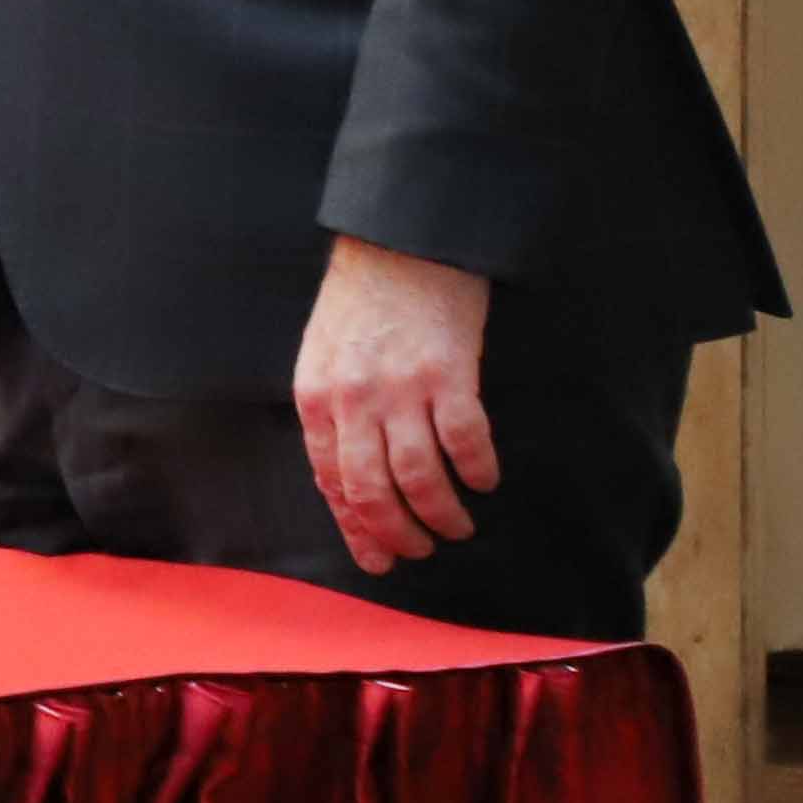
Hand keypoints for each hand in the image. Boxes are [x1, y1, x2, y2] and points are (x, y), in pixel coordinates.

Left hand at [291, 236, 499, 573]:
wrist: (398, 244)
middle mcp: (353, 401)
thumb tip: (347, 479)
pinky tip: (486, 480)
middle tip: (421, 550)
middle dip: (398, 534)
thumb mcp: (323, 359)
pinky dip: (477, 470)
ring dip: (442, 514)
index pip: (332, 483)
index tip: (377, 559)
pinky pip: (465, 441)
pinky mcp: (449, 374)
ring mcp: (400, 389)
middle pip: (373, 491)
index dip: (357, 528)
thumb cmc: (361, 303)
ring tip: (458, 528)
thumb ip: (333, 415)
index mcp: (316, 399)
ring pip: (420, 478)